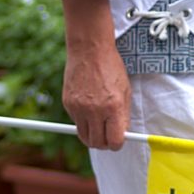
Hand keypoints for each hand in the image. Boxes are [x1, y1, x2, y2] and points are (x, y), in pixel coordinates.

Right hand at [60, 0, 130, 150]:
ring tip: (98, 124)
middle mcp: (95, 110)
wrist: (90, 50)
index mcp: (114, 107)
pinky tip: (88, 106)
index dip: (117, 144)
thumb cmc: (111, 68)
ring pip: (84, 137)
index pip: (115, 141)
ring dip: (92, 135)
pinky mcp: (68, 104)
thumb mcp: (125, 91)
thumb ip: (123, 115)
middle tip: (107, 136)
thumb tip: (121, 135)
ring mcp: (79, 108)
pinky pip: (76, 122)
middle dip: (104, 144)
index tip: (117, 140)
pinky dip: (83, 120)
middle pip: (97, 143)